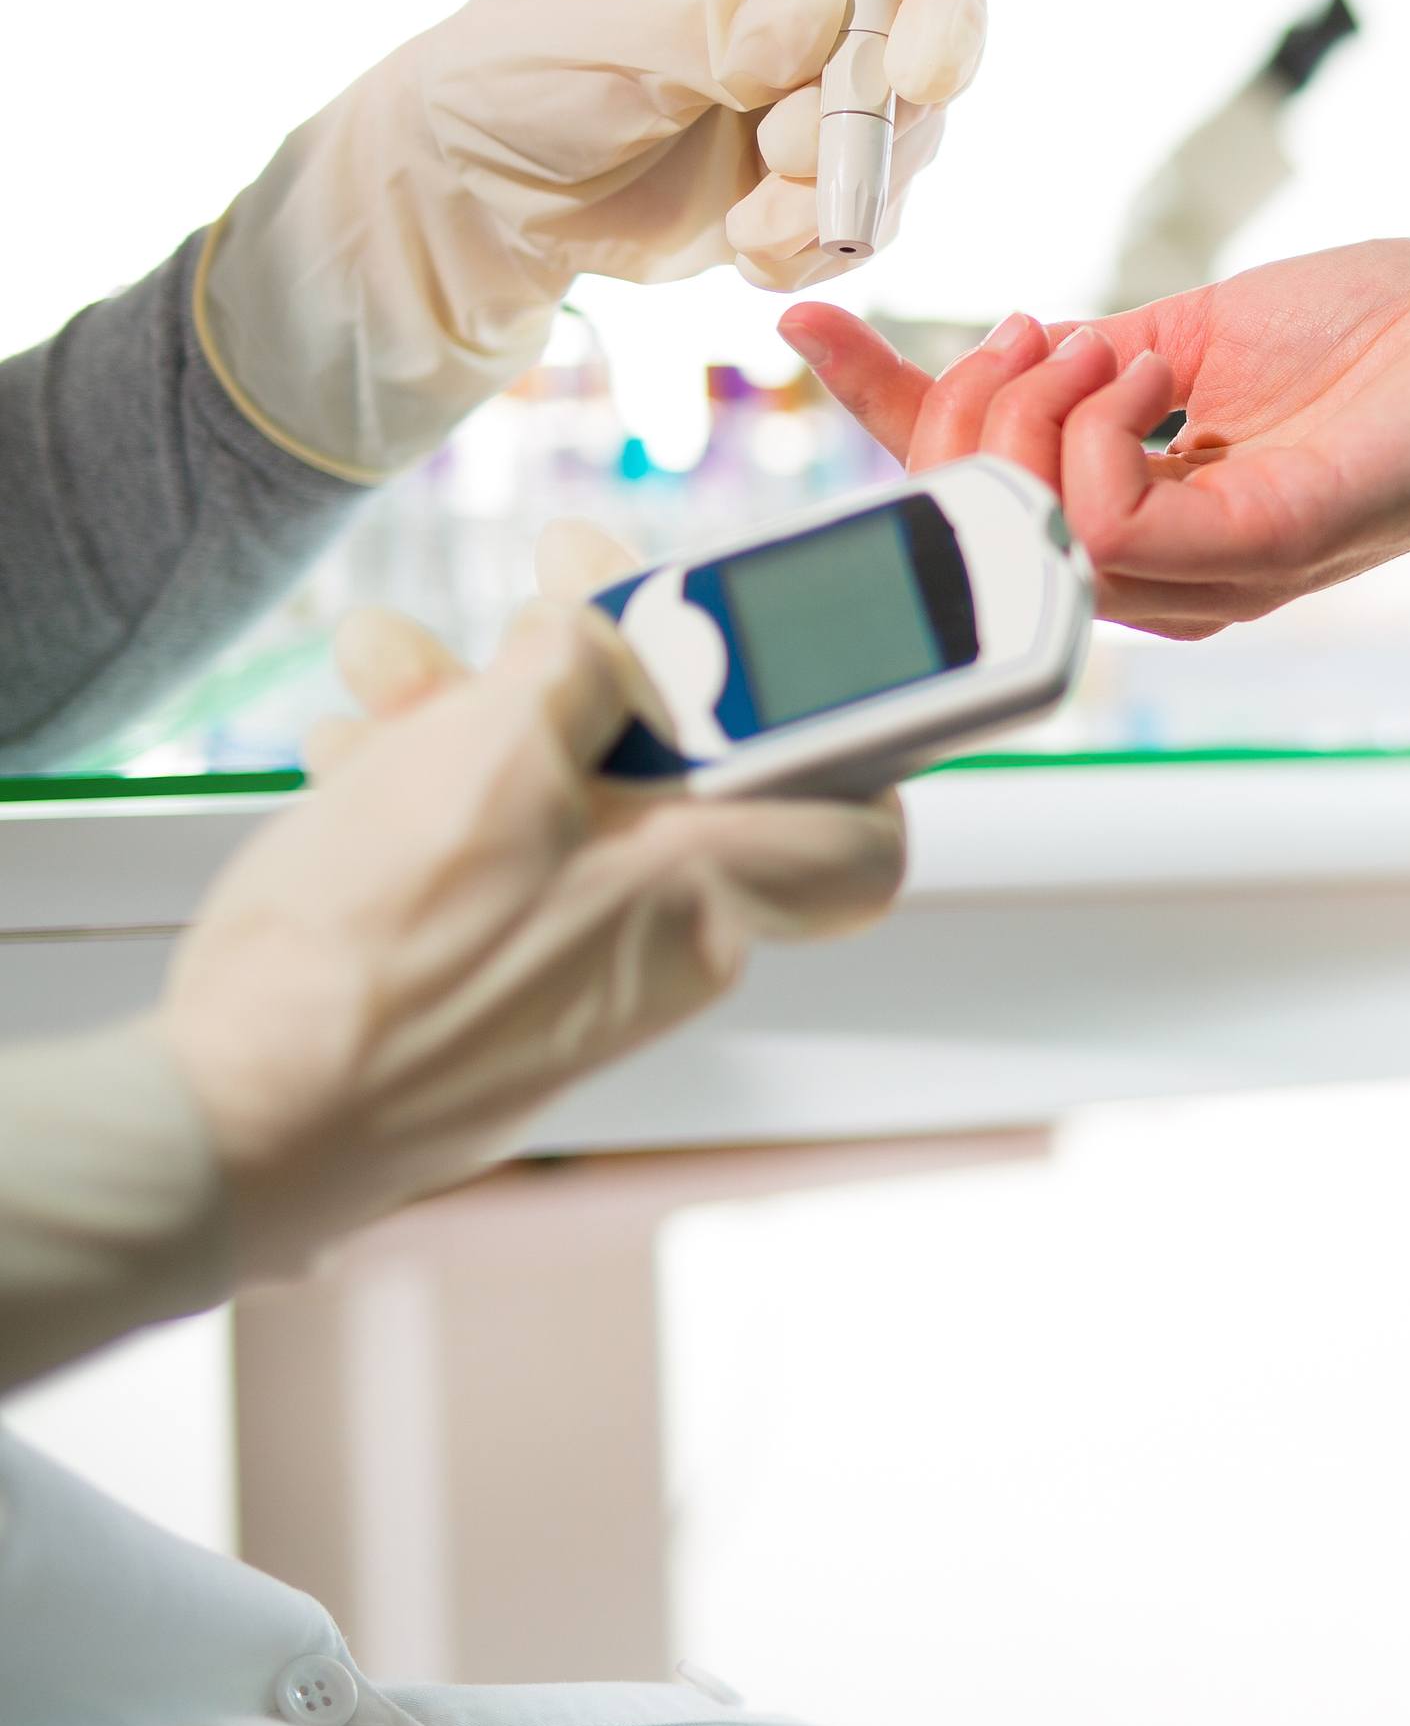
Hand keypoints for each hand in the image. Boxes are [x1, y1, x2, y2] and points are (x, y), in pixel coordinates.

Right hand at [160, 525, 903, 1269]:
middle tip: (528, 603)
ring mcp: (569, 985)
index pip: (856, 834)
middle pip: (667, 783)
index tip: (778, 671)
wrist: (238, 1122)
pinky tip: (354, 751)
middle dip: (589, 676)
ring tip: (385, 656)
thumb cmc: (378, 955)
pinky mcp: (483, 1008)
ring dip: (478, 717)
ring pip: (557, 815)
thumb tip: (599, 644)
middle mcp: (660, 951)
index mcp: (707, 892)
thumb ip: (577, 670)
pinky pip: (490, 877)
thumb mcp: (493, 749)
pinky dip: (432, 800)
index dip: (841, 742)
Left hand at [202, 0, 989, 476]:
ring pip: (910, 145)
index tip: (916, 76)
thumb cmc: (517, 72)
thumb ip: (709, 29)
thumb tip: (822, 5)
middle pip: (933, 46)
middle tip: (782, 160)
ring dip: (839, 197)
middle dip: (872, 122)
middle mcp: (827, 2)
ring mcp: (829, 97)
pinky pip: (872, 220)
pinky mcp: (819, 183)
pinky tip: (744, 249)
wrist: (481, 187)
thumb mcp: (592, 37)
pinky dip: (820, 248)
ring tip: (747, 223)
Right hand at [778, 240, 1409, 637]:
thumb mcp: (1196, 331)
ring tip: (1104, 341)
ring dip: (1027, 412)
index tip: (803, 320)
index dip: (878, 415)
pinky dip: (1090, 435)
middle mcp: (1175, 567)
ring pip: (1027, 524)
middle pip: (976, 523)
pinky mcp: (1266, 541)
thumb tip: (991, 350)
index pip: (978, 494)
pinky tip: (1138, 376)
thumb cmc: (1395, 338)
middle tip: (1039, 329)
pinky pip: (1110, 521)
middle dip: (950, 413)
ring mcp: (1218, 567)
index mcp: (1150, 516)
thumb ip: (1089, 365)